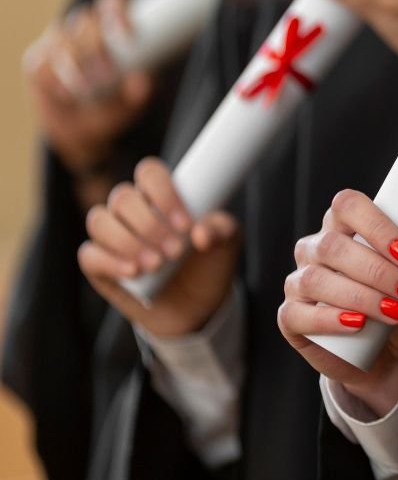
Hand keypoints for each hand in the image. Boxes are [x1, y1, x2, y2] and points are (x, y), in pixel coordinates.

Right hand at [24, 0, 152, 173]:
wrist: (85, 130)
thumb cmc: (116, 105)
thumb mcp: (135, 101)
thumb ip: (141, 90)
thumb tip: (143, 80)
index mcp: (112, 26)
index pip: (113, 1)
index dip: (118, 8)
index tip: (128, 32)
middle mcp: (84, 28)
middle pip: (86, 21)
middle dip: (97, 46)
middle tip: (108, 75)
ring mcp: (58, 43)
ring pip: (62, 40)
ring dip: (75, 64)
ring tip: (89, 88)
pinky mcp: (37, 62)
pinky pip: (42, 64)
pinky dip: (54, 79)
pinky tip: (65, 93)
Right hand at [78, 158, 239, 336]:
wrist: (196, 306)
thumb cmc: (209, 263)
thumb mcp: (226, 244)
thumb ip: (221, 230)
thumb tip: (202, 232)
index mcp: (162, 195)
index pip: (150, 173)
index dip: (163, 193)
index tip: (186, 224)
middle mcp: (132, 210)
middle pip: (123, 198)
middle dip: (149, 225)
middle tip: (175, 251)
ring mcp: (111, 235)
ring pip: (100, 221)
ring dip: (128, 242)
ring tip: (156, 265)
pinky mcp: (97, 263)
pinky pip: (89, 254)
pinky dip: (110, 262)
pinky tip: (134, 272)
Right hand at [278, 190, 397, 417]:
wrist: (390, 359)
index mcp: (347, 227)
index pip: (348, 205)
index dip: (375, 225)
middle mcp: (318, 248)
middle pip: (333, 245)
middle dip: (377, 270)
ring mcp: (300, 282)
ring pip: (317, 278)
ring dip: (360, 296)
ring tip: (394, 313)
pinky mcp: (291, 317)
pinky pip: (298, 312)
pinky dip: (329, 319)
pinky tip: (357, 325)